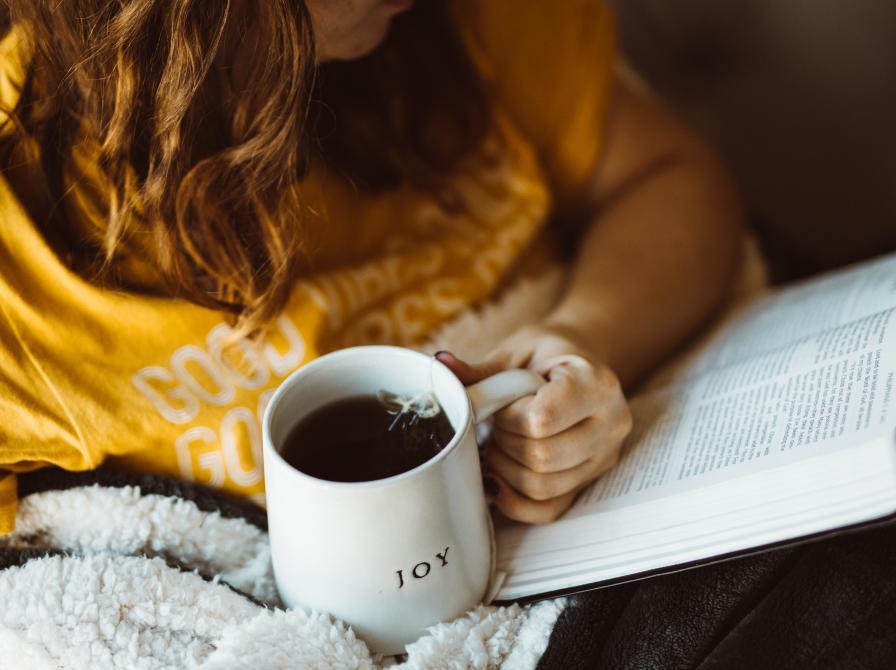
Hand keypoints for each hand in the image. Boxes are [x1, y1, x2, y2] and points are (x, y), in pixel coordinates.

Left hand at [436, 326, 631, 522]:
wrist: (577, 366)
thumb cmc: (547, 356)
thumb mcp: (517, 353)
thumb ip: (484, 371)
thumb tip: (443, 366)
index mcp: (597, 385)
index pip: (542, 419)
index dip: (509, 415)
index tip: (504, 401)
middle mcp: (611, 424)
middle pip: (542, 457)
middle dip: (505, 442)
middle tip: (498, 423)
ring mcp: (604, 458)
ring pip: (542, 487)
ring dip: (506, 468)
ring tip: (501, 442)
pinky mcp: (589, 483)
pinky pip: (547, 510)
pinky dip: (514, 498)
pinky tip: (500, 474)